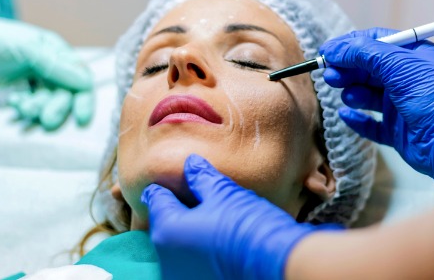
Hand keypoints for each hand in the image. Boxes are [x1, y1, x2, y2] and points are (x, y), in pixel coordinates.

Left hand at [0, 2, 93, 129]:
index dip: (83, 100)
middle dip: (56, 108)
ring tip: (20, 105)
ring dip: (37, 109)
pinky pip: (31, 108)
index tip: (81, 119)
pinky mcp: (21, 95)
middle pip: (65, 97)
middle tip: (45, 119)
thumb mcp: (30, 49)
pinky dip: (24, 109)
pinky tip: (12, 101)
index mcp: (59, 55)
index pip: (81, 80)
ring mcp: (36, 84)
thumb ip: (57, 67)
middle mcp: (52, 70)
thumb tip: (86, 82)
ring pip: (48, 105)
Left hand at [141, 154, 335, 279]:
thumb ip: (202, 178)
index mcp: (167, 230)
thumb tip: (190, 164)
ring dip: (188, 235)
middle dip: (177, 212)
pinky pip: (193, 264)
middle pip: (165, 227)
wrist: (277, 264)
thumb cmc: (248, 226)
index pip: (156, 201)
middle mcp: (167, 260)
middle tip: (193, 199)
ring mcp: (183, 278)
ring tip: (210, 222)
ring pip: (179, 249)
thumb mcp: (224, 193)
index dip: (162, 188)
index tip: (165, 182)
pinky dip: (200, 253)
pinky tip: (218, 242)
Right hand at [320, 27, 433, 180]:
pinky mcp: (398, 132)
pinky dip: (358, 119)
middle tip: (330, 75)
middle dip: (348, 70)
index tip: (328, 52)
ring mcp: (402, 106)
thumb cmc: (433, 96)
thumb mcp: (397, 64)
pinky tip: (348, 115)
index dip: (350, 46)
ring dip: (353, 93)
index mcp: (413, 56)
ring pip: (368, 95)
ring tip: (349, 95)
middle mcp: (408, 78)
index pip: (376, 42)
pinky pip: (371, 124)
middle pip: (368, 68)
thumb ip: (362, 53)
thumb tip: (332, 49)